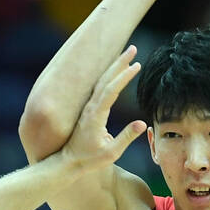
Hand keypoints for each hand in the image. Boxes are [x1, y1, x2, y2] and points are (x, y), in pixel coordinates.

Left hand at [57, 45, 146, 173]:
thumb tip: (142, 123)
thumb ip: (126, 137)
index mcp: (95, 115)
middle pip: (106, 79)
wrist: (67, 162)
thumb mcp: (111, 153)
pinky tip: (115, 69)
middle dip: (120, 63)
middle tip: (133, 48)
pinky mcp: (88, 109)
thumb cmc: (88, 160)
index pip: (111, 91)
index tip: (136, 65)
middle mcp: (91, 107)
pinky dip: (109, 75)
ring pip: (102, 81)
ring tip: (128, 55)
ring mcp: (88, 107)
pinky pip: (99, 87)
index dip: (123, 77)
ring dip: (115, 66)